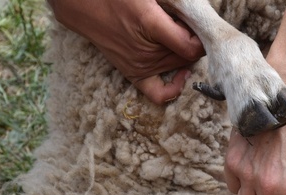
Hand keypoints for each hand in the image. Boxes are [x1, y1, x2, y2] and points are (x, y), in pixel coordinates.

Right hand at [48, 0, 204, 103]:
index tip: (197, 26)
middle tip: (182, 26)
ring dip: (182, 54)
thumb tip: (195, 21)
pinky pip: (159, 93)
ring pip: (178, 67)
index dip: (201, 38)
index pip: (192, 47)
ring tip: (172, 36)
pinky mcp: (133, 74)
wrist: (84, 4)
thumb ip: (174, 6)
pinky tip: (182, 74)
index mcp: (150, 24)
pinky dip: (174, 88)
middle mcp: (146, 51)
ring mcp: (139, 66)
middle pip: (188, 56)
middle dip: (192, 42)